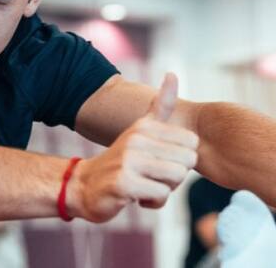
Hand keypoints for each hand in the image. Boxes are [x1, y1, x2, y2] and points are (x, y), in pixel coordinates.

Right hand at [67, 73, 198, 222]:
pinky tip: (137, 198)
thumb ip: (160, 105)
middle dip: (175, 176)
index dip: (181, 159)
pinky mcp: (123, 183)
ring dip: (164, 189)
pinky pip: (160, 194)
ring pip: (176, 178)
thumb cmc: (120, 160)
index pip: (192, 143)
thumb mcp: (140, 129)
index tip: (160, 162)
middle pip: (187, 162)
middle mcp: (137, 139)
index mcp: (145, 125)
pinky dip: (153, 201)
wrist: (83, 185)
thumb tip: (173, 74)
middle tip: (153, 177)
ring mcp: (129, 160)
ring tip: (145, 186)